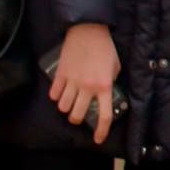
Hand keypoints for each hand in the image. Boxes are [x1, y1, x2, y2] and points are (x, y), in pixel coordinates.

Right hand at [51, 22, 119, 144]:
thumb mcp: (115, 67)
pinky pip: (54, 94)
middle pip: (78, 116)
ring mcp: (72, 82)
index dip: (101, 131)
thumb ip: (110, 82)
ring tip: (70, 103)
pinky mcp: (60, 75)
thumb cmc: (105, 48)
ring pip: (64, 108)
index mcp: (104, 86)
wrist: (88, 30)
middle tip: (79, 115)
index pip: (104, 115)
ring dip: (66, 108)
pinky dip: (56, 97)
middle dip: (77, 119)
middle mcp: (87, 87)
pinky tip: (60, 93)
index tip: (98, 139)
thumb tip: (104, 93)